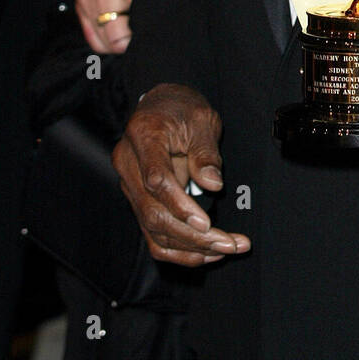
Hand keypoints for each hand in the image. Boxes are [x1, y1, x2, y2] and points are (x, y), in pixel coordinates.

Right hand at [76, 0, 161, 53]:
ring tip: (138, 32)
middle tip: (153, 30)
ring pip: (103, 42)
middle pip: (116, 38)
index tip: (160, 26)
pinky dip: (105, 40)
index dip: (148, 29)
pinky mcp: (80, 4)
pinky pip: (91, 36)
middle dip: (136, 40)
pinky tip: (122, 33)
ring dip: (120, 43)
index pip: (130, 20)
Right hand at [112, 83, 250, 266]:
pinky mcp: (138, 201)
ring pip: (153, 229)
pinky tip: (208, 253)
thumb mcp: (202, 119)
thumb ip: (205, 151)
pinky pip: (153, 234)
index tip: (206, 221)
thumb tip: (212, 185)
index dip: (179, 204)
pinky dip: (179, 250)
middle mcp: (128, 165)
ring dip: (191, 247)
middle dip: (193, 235)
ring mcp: (129, 186)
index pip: (155, 179)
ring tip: (227, 248)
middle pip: (153, 212)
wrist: (162, 106)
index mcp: (142, 137)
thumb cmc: (182, 108)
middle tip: (230, 243)